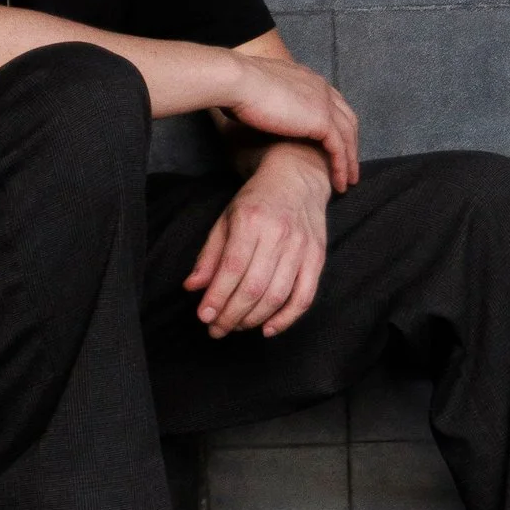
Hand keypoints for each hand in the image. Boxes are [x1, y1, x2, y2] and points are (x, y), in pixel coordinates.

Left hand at [184, 144, 332, 338]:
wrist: (297, 179)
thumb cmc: (256, 201)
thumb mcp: (226, 219)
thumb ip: (210, 254)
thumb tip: (192, 287)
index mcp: (251, 220)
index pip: (232, 268)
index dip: (217, 297)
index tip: (204, 316)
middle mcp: (278, 234)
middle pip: (254, 287)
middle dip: (231, 315)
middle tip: (216, 330)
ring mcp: (301, 247)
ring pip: (277, 295)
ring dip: (253, 319)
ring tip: (236, 327)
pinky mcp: (316, 258)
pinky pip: (304, 297)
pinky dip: (287, 318)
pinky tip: (268, 329)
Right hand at [225, 53, 359, 191]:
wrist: (238, 81)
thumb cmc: (237, 87)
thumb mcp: (259, 92)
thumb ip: (268, 101)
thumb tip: (256, 112)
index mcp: (307, 79)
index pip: (331, 103)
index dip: (335, 124)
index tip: (333, 143)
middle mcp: (320, 88)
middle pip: (346, 119)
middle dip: (350, 142)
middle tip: (349, 165)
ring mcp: (324, 103)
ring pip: (347, 136)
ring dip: (350, 160)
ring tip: (348, 181)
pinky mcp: (321, 120)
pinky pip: (339, 148)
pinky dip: (341, 167)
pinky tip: (339, 182)